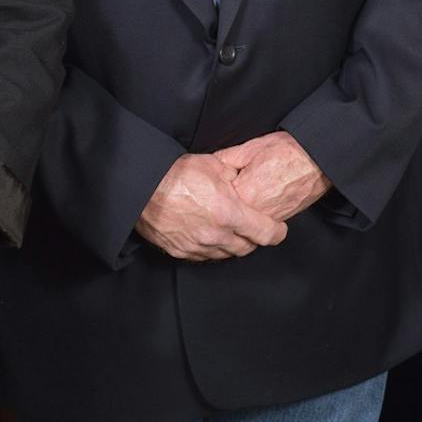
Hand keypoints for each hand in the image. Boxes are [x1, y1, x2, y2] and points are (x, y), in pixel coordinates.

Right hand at [135, 153, 286, 260]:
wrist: (142, 186)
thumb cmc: (176, 172)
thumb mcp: (214, 164)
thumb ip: (235, 176)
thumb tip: (244, 180)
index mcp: (229, 213)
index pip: (265, 233)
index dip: (277, 232)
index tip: (280, 229)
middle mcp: (216, 235)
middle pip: (247, 248)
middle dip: (254, 239)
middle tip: (255, 228)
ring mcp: (197, 246)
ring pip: (226, 254)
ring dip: (232, 245)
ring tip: (231, 231)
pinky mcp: (180, 252)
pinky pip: (204, 257)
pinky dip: (212, 249)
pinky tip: (210, 236)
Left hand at [213, 133, 330, 223]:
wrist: (316, 159)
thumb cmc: (288, 151)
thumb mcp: (250, 148)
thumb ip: (225, 159)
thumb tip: (211, 166)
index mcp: (245, 193)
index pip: (217, 200)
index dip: (214, 190)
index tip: (213, 184)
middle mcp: (257, 212)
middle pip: (229, 216)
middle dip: (223, 205)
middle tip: (227, 189)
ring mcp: (270, 219)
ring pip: (244, 223)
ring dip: (238, 212)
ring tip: (243, 193)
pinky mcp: (281, 220)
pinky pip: (260, 222)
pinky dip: (254, 214)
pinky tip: (256, 199)